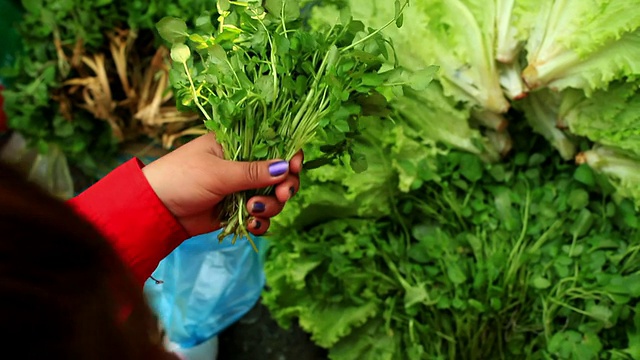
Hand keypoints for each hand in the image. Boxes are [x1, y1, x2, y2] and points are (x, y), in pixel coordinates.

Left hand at [141, 133, 301, 236]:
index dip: (289, 155)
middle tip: (282, 196)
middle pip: (280, 174)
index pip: (273, 144)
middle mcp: (243, 164)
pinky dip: (261, 222)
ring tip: (252, 211)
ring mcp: (242, 188)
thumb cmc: (181, 178)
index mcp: (238, 143)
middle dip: (285, 186)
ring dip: (270, 207)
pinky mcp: (238, 209)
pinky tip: (251, 224)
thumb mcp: (218, 172)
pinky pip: (261, 216)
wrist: (156, 210)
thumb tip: (286, 168)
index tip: (295, 167)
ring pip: (274, 198)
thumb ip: (253, 172)